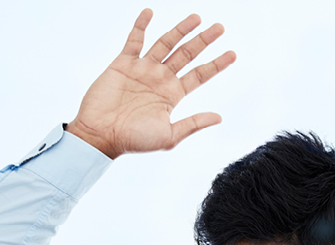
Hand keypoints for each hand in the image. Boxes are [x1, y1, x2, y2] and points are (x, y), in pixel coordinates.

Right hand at [66, 9, 235, 158]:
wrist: (101, 135)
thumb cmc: (134, 141)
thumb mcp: (169, 136)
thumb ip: (193, 124)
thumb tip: (219, 117)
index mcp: (173, 94)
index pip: (200, 74)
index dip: (216, 64)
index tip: (233, 54)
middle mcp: (160, 78)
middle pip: (187, 54)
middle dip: (203, 40)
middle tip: (220, 27)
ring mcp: (142, 69)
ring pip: (166, 43)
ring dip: (180, 29)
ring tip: (197, 17)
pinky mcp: (123, 64)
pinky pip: (134, 41)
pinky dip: (141, 26)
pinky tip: (150, 12)